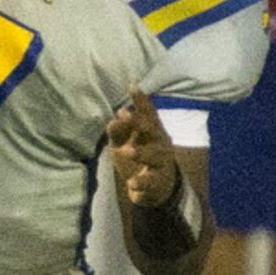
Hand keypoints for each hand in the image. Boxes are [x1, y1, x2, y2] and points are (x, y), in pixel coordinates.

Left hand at [106, 86, 178, 206]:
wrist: (157, 188)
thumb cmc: (139, 157)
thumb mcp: (124, 142)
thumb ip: (118, 130)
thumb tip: (115, 117)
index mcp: (152, 130)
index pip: (148, 112)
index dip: (141, 100)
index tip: (132, 86)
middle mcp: (160, 142)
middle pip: (151, 130)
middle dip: (138, 122)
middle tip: (123, 114)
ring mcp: (161, 162)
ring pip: (153, 155)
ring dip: (140, 152)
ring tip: (127, 151)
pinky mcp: (158, 181)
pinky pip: (150, 181)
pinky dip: (141, 182)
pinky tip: (131, 183)